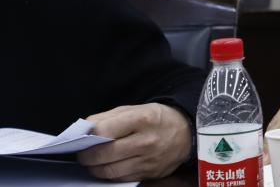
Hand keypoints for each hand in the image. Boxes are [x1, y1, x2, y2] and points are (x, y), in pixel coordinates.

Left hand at [77, 103, 191, 180]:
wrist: (187, 132)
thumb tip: (85, 128)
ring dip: (94, 168)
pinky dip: (110, 174)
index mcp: (142, 119)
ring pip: (109, 171)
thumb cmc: (157, 118)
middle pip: (103, 154)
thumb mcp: (136, 109)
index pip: (104, 131)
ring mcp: (148, 160)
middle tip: (83, 153)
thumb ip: (109, 117)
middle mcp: (146, 141)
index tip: (83, 137)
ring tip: (93, 161)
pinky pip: (120, 179)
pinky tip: (109, 166)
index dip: (87, 136)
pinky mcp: (150, 173)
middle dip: (86, 155)